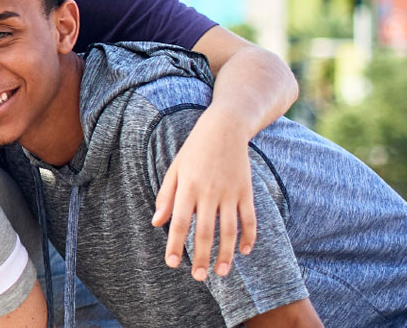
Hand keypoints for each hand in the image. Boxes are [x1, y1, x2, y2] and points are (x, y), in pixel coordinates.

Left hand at [152, 115, 255, 280]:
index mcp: (188, 188)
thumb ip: (166, 197)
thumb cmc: (195, 150)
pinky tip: (244, 251)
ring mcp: (230, 193)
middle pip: (205, 231)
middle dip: (202, 257)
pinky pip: (249, 218)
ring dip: (226, 253)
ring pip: (230, 230)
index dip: (176, 245)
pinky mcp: (246, 191)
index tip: (172, 264)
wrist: (225, 128)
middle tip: (199, 277)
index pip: (180, 223)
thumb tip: (156, 223)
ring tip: (222, 272)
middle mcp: (209, 193)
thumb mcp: (175, 169)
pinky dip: (249, 236)